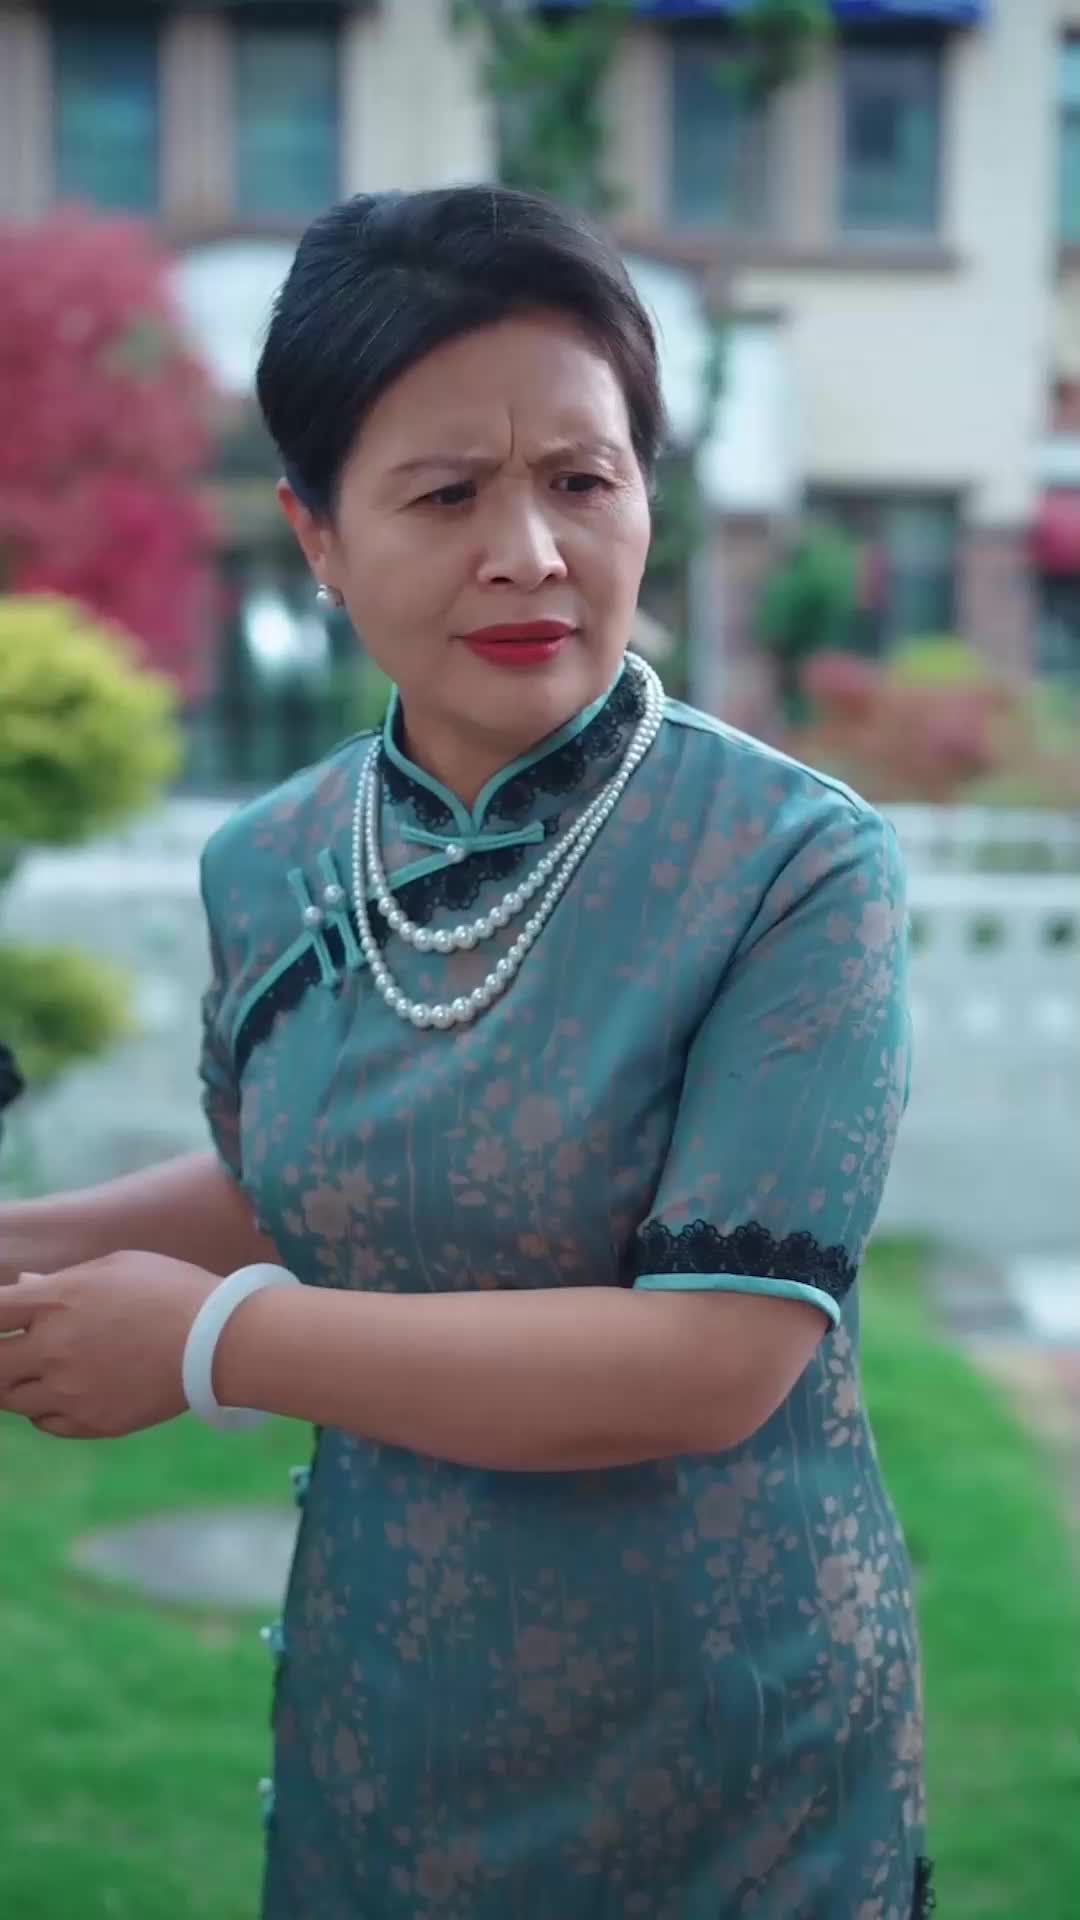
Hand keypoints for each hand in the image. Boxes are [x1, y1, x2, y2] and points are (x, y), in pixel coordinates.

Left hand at [0, 1253, 221, 1438]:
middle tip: (13, 1351)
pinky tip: (66, 1390)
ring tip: (44, 1368)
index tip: (4, 1319)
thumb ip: (60, 1281)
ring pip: (11, 1400)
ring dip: (17, 1383)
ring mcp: (69, 1391)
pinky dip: (45, 1408)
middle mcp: (53, 1350)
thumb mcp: (114, 1267)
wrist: (218, 1342)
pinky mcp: (91, 1422)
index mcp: (56, 1301)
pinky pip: (44, 1422)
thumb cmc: (170, 1290)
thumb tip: (21, 1286)